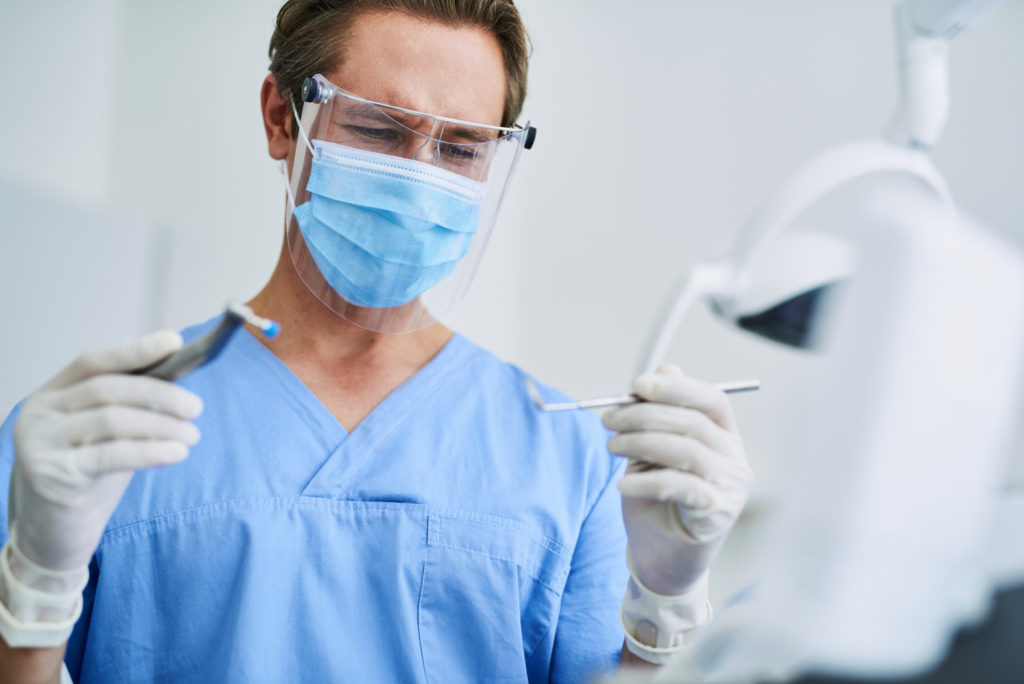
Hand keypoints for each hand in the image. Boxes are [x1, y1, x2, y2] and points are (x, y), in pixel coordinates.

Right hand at [10, 331, 202, 574]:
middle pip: (108, 389)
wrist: (54, 534)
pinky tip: (177, 453)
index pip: (93, 360)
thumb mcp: (108, 434)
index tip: (174, 342)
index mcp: (52, 393)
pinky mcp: (51, 474)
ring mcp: (39, 442)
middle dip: (160, 395)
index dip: (135, 349)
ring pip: (112, 420)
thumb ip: (132, 405)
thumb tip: (181, 372)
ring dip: (161, 425)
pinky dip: (151, 451)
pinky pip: (111, 455)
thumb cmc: (88, 477)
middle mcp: (39, 412)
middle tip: (196, 408)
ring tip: (193, 435)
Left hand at [604, 364, 751, 595]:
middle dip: (645, 415)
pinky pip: (681, 486)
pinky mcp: (717, 513)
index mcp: (725, 435)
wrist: (661, 556)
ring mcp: (731, 486)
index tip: (637, 384)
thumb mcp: (650, 451)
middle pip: (694, 422)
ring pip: (686, 450)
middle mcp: (735, 458)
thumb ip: (658, 415)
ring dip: (641, 443)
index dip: (676, 387)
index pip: (711, 400)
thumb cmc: (656, 499)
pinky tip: (622, 484)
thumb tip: (663, 369)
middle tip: (608, 419)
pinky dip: (647, 481)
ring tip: (612, 447)